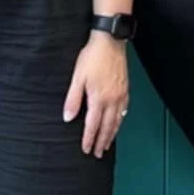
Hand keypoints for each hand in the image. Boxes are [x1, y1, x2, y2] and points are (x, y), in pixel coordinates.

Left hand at [63, 31, 130, 157]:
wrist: (110, 42)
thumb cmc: (93, 57)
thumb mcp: (77, 78)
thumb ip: (73, 99)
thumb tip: (68, 117)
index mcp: (99, 98)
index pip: (93, 125)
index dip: (89, 139)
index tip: (86, 149)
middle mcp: (112, 100)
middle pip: (107, 127)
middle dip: (102, 142)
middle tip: (98, 153)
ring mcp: (121, 95)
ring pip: (117, 120)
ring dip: (112, 134)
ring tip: (107, 144)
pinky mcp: (125, 89)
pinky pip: (124, 110)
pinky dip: (120, 121)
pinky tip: (118, 122)